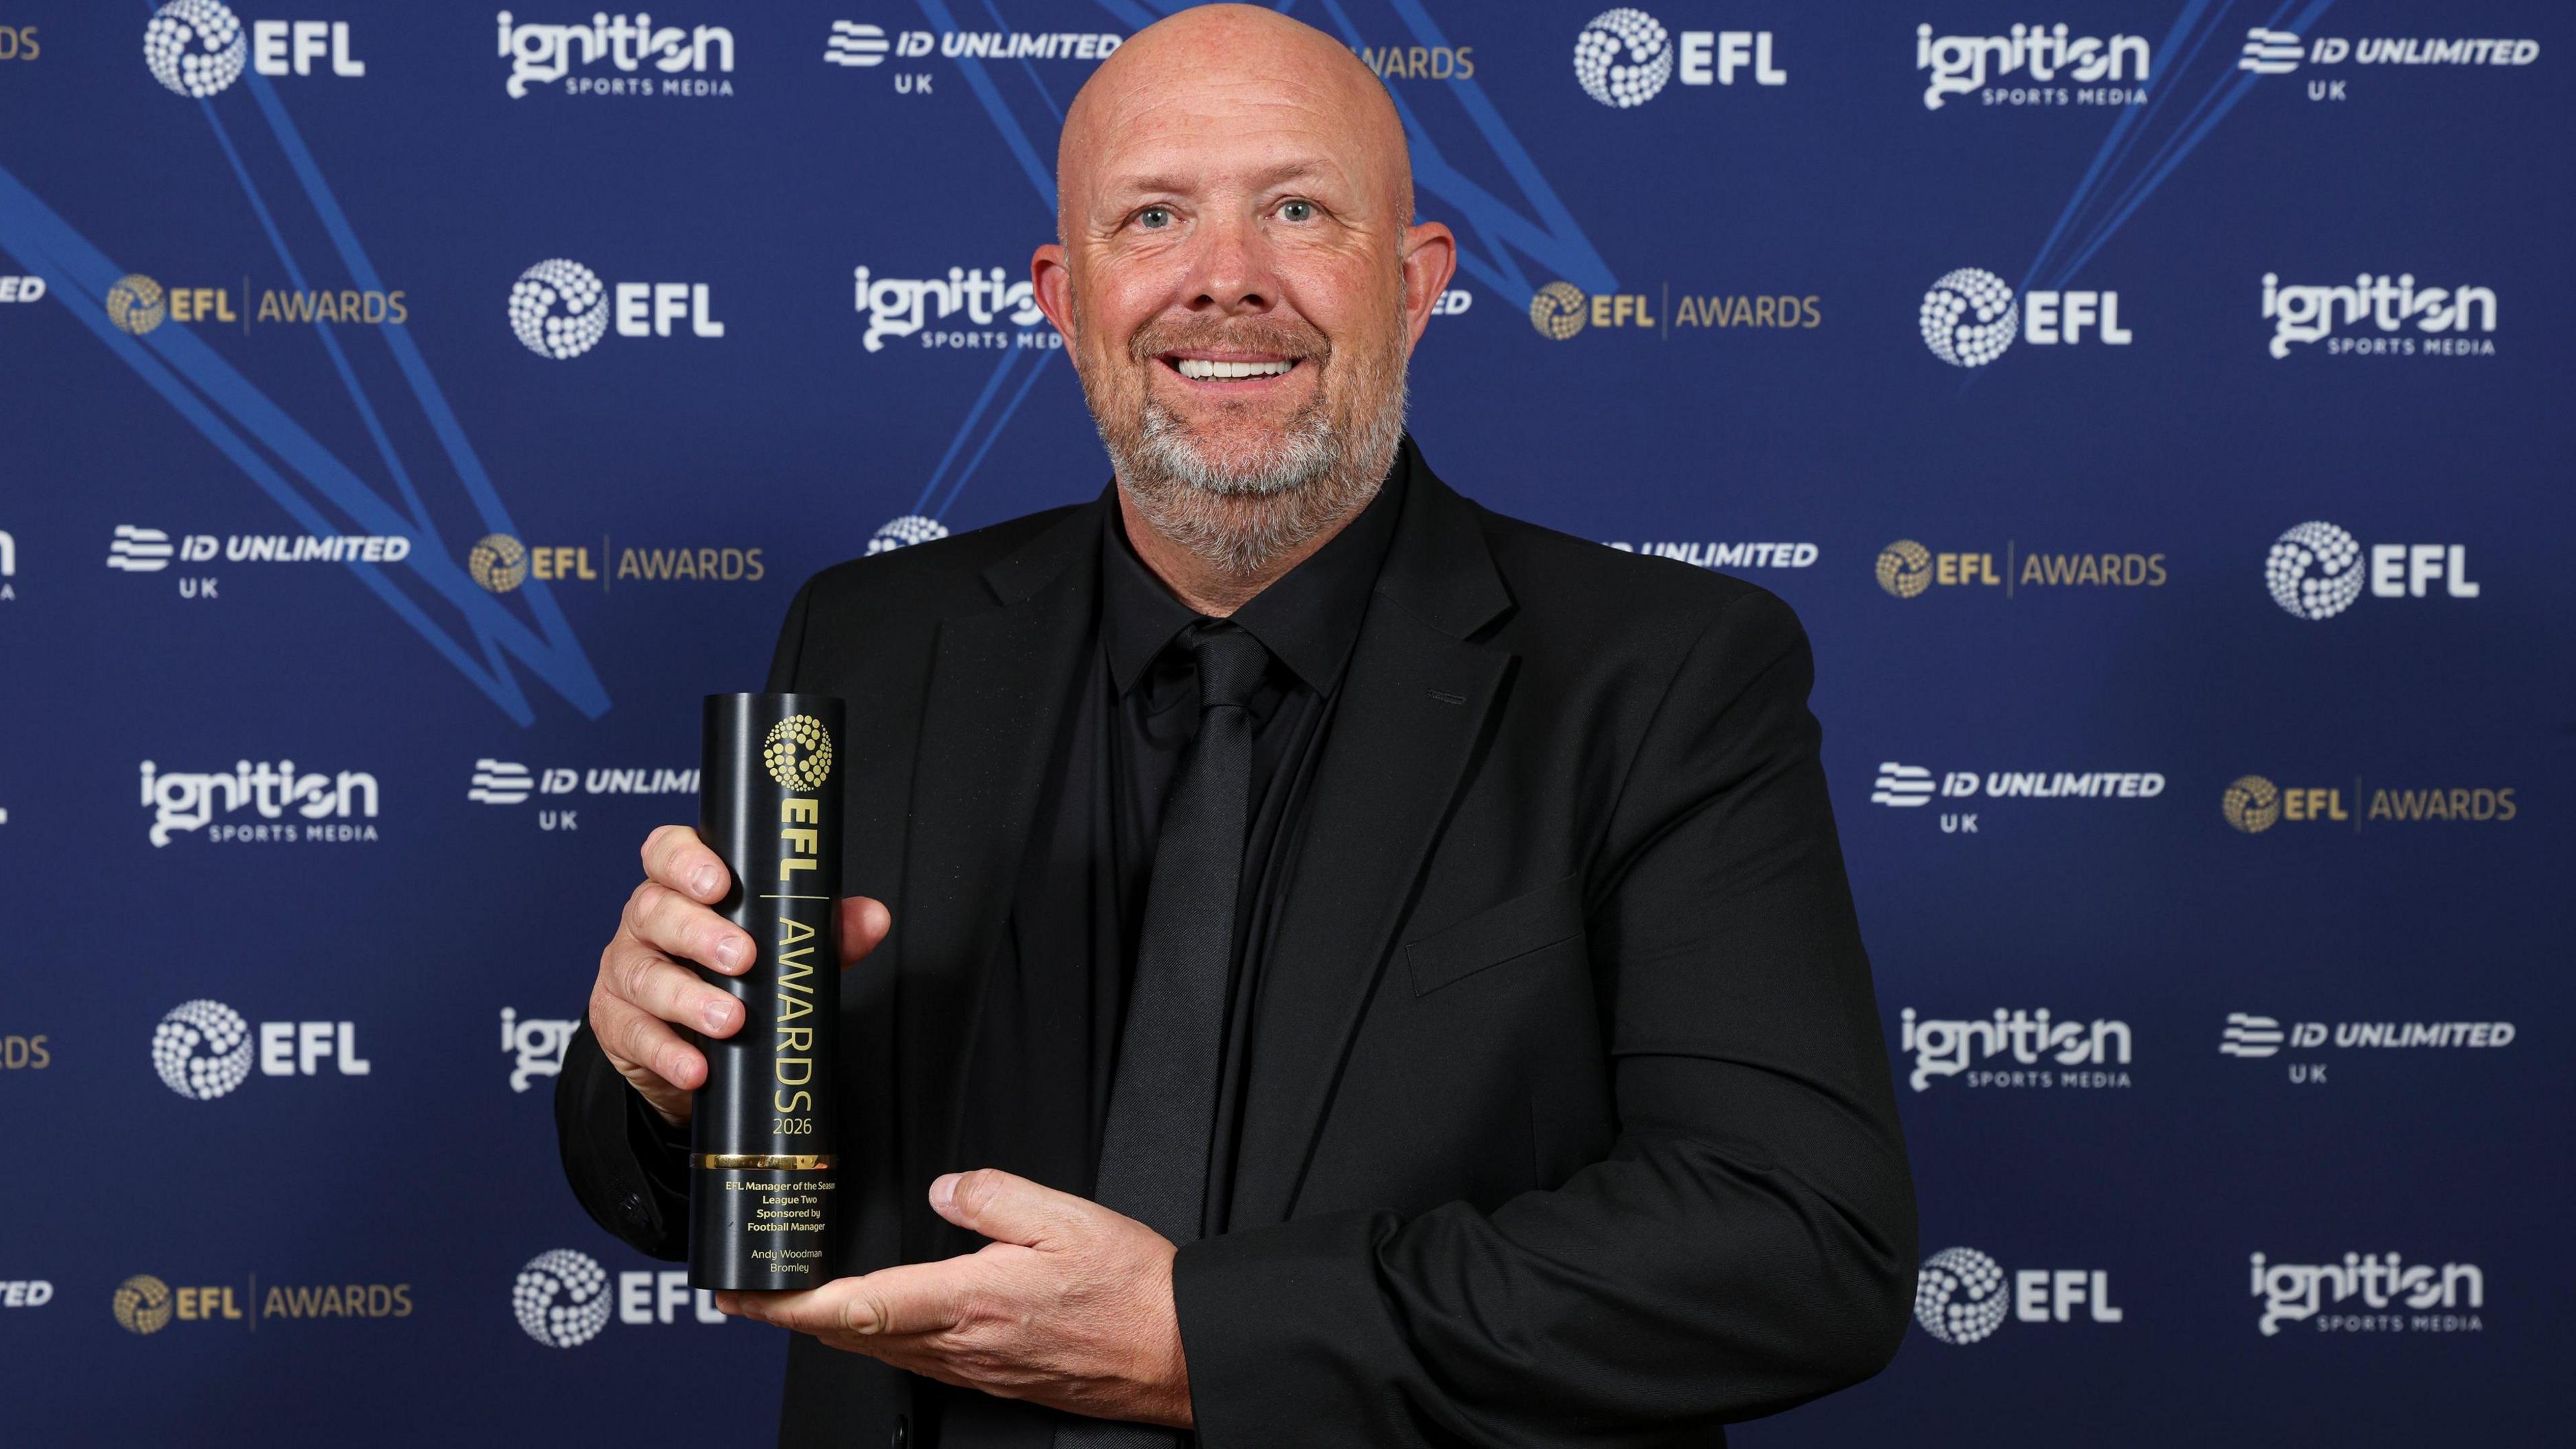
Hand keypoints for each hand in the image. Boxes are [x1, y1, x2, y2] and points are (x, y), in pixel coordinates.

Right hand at [588, 823, 890, 1126]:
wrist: (688, 1040)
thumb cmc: (733, 973)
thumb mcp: (777, 946)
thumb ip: (823, 929)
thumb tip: (873, 918)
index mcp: (681, 887)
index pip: (666, 852)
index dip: (686, 861)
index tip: (720, 882)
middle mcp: (645, 922)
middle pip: (656, 911)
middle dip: (699, 932)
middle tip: (743, 957)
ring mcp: (625, 972)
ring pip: (645, 975)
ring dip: (689, 998)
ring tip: (731, 1020)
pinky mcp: (617, 1024)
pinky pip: (635, 1035)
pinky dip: (668, 1054)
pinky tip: (696, 1069)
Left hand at [718, 1170, 1191, 1427]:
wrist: (1177, 1349)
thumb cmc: (1132, 1290)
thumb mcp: (1067, 1217)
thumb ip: (995, 1196)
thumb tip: (947, 1186)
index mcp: (970, 1300)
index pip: (857, 1304)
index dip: (790, 1302)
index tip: (746, 1293)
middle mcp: (962, 1344)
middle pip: (850, 1335)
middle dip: (788, 1317)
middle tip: (743, 1293)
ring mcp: (974, 1368)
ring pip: (878, 1351)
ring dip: (827, 1329)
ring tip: (791, 1302)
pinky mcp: (991, 1377)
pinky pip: (914, 1360)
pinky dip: (874, 1338)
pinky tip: (874, 1320)